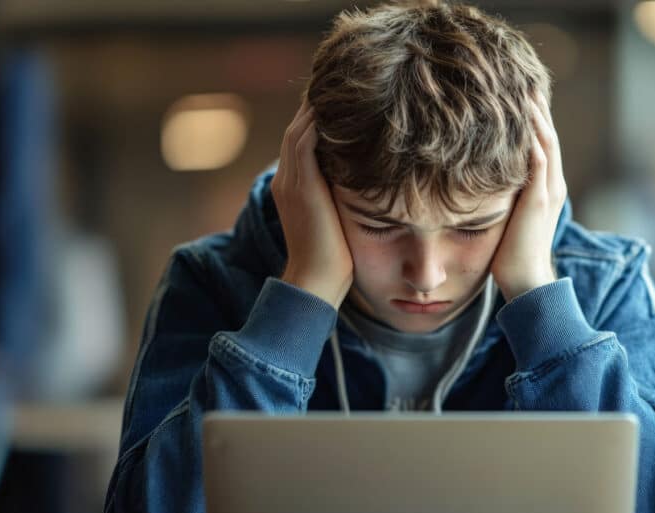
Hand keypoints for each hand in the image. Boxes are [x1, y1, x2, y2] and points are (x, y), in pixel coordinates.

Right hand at [273, 101, 352, 308]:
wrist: (316, 283)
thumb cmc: (334, 261)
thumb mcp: (337, 221)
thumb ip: (342, 198)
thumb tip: (366, 185)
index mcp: (293, 189)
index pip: (301, 144)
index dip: (317, 122)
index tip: (342, 107)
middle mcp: (287, 181)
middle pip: (297, 130)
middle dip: (315, 108)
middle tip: (341, 87)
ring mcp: (291, 182)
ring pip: (298, 130)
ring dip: (315, 108)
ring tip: (339, 88)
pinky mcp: (301, 186)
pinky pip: (303, 142)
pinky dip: (316, 122)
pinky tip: (336, 108)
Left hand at [491, 93, 566, 301]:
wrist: (525, 281)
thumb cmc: (511, 254)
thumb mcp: (508, 216)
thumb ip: (503, 195)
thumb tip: (482, 180)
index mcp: (546, 188)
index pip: (542, 144)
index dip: (533, 120)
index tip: (518, 96)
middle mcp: (552, 185)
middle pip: (548, 135)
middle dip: (537, 109)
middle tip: (524, 80)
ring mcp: (548, 191)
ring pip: (547, 142)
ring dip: (536, 115)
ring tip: (525, 89)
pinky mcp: (538, 200)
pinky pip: (539, 161)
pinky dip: (533, 138)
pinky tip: (522, 119)